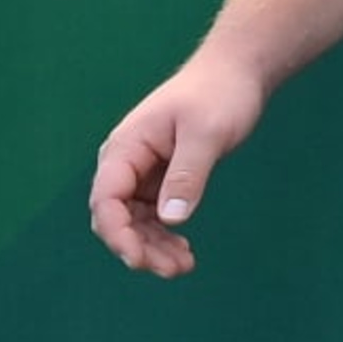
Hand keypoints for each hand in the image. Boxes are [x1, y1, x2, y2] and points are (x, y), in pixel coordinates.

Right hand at [88, 51, 267, 277]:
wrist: (236, 72)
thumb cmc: (219, 94)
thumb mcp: (206, 133)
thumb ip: (188, 174)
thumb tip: (172, 218)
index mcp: (125, 148)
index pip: (106, 200)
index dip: (117, 234)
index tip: (138, 259)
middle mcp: (126, 163)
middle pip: (117, 218)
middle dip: (139, 247)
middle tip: (173, 269)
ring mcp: (142, 172)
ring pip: (135, 221)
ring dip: (154, 247)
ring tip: (184, 267)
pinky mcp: (161, 177)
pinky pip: (153, 215)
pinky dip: (165, 234)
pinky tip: (185, 251)